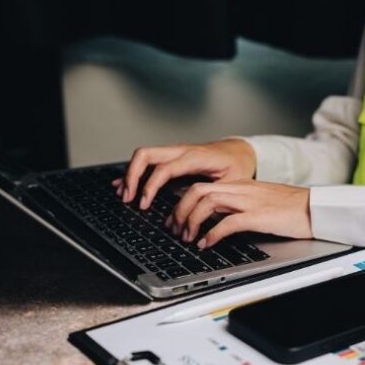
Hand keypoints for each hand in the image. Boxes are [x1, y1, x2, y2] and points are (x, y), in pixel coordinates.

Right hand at [112, 139, 255, 209]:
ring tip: (124, 194)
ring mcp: (176, 152)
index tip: (143, 203)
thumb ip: (214, 195)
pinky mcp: (173, 157)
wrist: (241, 151)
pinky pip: (150, 161)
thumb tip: (197, 214)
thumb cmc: (238, 165)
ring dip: (131, 174)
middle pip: (146, 154)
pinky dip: (136, 172)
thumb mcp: (232, 182)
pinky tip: (125, 184)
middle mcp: (182, 150)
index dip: (150, 186)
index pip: (164, 168)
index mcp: (196, 157)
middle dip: (131, 176)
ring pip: (144, 156)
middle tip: (127, 198)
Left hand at [167, 180, 312, 247]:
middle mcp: (240, 190)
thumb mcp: (259, 203)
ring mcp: (248, 201)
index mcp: (240, 185)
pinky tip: (207, 244)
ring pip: (206, 202)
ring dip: (191, 220)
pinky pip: (227, 222)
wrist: (316, 208)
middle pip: (196, 190)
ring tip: (188, 238)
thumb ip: (238, 207)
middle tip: (176, 230)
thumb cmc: (292, 209)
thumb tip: (216, 221)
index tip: (176, 220)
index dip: (182, 204)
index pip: (201, 186)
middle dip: (179, 211)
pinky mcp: (258, 216)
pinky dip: (211, 234)